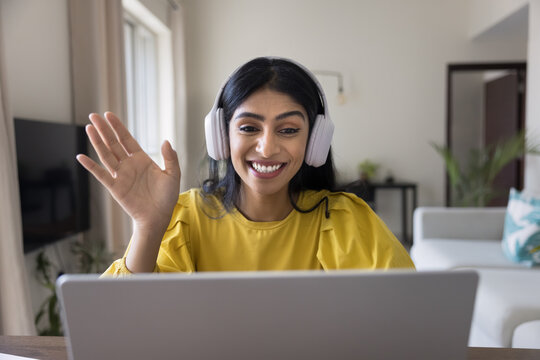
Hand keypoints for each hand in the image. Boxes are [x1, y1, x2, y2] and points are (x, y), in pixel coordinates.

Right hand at [76, 112, 180, 233]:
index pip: (127, 139)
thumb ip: (171, 158)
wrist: (158, 217)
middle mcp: (129, 165)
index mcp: (142, 159)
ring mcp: (120, 175)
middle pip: (113, 143)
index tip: (108, 115)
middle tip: (93, 115)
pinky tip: (81, 157)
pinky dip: (91, 166)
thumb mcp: (173, 175)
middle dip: (104, 129)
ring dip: (96, 142)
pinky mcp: (115, 187)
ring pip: (106, 155)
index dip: (118, 127)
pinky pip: (101, 174)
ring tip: (88, 128)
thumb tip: (166, 141)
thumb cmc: (167, 197)